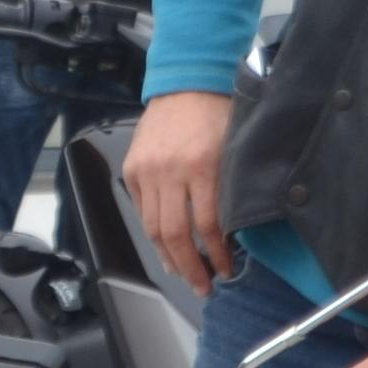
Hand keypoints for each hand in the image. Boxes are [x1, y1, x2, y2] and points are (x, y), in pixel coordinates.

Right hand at [123, 89, 235, 290]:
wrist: (186, 82)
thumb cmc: (218, 112)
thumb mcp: (234, 148)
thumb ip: (229, 187)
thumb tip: (231, 232)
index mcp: (202, 165)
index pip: (209, 224)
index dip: (216, 254)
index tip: (225, 271)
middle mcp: (170, 171)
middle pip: (176, 233)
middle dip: (189, 266)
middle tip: (202, 286)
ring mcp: (147, 171)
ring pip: (153, 227)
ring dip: (168, 256)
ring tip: (182, 273)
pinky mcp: (133, 169)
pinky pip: (142, 210)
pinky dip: (153, 232)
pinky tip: (165, 247)